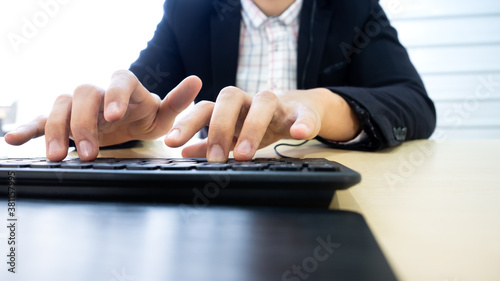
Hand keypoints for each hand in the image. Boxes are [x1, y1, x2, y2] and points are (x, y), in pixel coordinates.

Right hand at [4, 70, 201, 160]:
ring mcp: (78, 105)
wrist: (127, 122)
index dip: (115, 95)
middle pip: (83, 94)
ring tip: (56, 156)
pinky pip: (40, 118)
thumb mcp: (164, 113)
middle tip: (88, 153)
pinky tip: (13, 139)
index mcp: (126, 86)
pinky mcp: (62, 120)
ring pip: (59, 105)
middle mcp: (99, 92)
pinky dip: (27, 127)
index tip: (114, 116)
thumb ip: (177, 100)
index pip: (120, 79)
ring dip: (55, 130)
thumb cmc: (146, 116)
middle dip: (83, 123)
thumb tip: (197, 80)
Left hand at [164, 87, 359, 161]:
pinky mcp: (303, 112)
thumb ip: (211, 141)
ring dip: (253, 127)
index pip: (204, 108)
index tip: (172, 143)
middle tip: (215, 158)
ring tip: (245, 155)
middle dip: (219, 127)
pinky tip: (300, 134)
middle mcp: (249, 100)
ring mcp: (277, 104)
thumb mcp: (234, 134)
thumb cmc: (259, 123)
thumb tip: (184, 152)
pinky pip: (304, 115)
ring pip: (264, 102)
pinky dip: (303, 123)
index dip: (187, 123)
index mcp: (230, 107)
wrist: (298, 111)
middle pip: (229, 98)